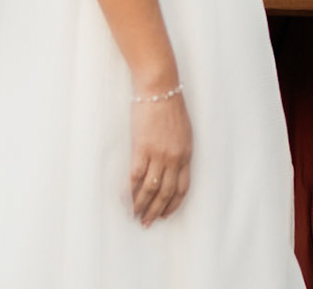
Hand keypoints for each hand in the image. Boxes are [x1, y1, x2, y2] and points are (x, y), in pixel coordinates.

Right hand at [129, 94, 191, 226]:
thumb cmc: (170, 106)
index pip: (182, 188)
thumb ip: (179, 150)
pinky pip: (136, 176)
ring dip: (142, 205)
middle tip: (147, 222)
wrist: (159, 88)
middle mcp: (174, 158)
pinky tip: (126, 198)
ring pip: (150, 189)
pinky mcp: (142, 148)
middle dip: (156, 211)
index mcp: (186, 154)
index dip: (173, 204)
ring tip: (135, 215)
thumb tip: (173, 167)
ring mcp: (158, 154)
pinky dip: (131, 190)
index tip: (165, 214)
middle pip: (166, 193)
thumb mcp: (183, 132)